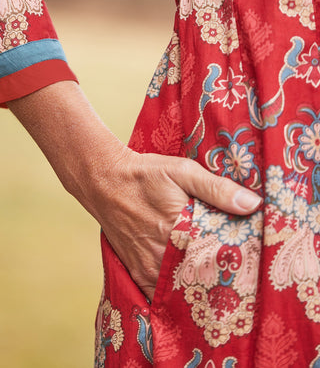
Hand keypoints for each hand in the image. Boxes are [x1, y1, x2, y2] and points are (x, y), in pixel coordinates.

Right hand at [85, 148, 261, 300]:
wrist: (104, 181)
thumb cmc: (145, 175)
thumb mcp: (183, 171)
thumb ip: (217, 189)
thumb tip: (253, 204)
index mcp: (180, 232)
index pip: (219, 260)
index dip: (238, 264)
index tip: (253, 265)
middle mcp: (163, 257)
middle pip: (202, 279)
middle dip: (222, 279)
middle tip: (241, 278)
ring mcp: (148, 268)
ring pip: (183, 290)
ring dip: (200, 288)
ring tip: (220, 285)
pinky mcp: (137, 272)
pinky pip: (161, 294)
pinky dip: (177, 293)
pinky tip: (189, 286)